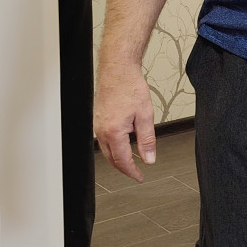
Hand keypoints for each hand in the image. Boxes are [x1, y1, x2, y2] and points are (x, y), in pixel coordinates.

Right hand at [94, 65, 156, 181]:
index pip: (122, 160)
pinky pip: (103, 140)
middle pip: (112, 158)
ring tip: (131, 161)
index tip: (139, 177)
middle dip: (124, 168)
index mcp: (114, 132)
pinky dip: (113, 147)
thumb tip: (149, 158)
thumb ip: (147, 140)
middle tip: (136, 172)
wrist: (117, 69)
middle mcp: (102, 130)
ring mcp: (97, 125)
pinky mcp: (97, 119)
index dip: (132, 172)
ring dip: (117, 158)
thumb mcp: (145, 115)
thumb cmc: (129, 87)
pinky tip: (122, 144)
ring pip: (106, 150)